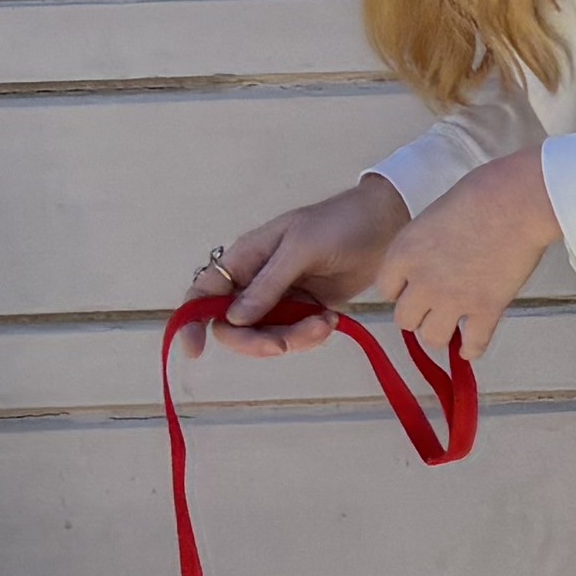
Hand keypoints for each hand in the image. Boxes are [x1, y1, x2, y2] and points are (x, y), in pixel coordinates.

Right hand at [206, 179, 408, 358]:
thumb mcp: (300, 248)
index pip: (204, 292)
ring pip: (266, 335)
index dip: (192, 321)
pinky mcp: (305, 309)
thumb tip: (235, 319)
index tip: (194, 350)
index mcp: (244, 258)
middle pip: (233, 326)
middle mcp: (256, 281)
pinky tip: (331, 321)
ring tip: (325, 324)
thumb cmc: (338, 224)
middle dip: (256, 340)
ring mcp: (281, 298)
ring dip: (293, 339)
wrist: (384, 226)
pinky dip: (310, 336)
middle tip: (284, 345)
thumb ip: (268, 285)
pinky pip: (294, 335)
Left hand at [367, 149, 560, 366]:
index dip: (401, 290)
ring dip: (441, 334)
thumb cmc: (482, 193)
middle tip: (433, 308)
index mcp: (405, 252)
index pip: (385, 289)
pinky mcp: (486, 310)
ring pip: (432, 338)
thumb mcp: (435, 213)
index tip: (412, 288)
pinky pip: (473, 345)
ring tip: (452, 327)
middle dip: (418, 315)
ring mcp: (453, 299)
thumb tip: (436, 257)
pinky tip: (472, 346)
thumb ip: (426, 243)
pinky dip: (472, 348)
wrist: (517, 202)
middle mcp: (422, 281)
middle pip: (404, 319)